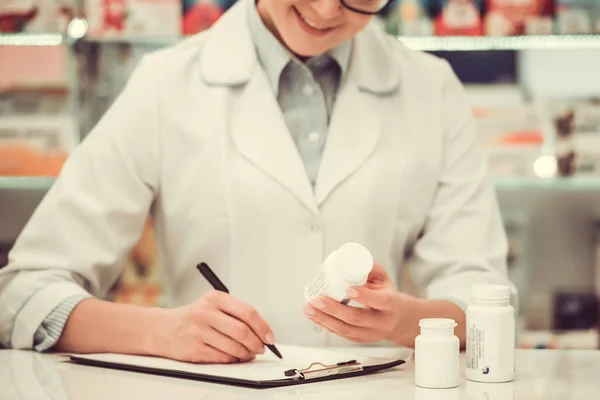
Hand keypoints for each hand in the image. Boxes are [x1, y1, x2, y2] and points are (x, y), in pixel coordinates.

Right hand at [160, 290, 274, 362]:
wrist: (161, 328)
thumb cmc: (193, 317)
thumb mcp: (212, 305)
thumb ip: (235, 314)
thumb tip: (261, 332)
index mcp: (215, 298)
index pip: (247, 312)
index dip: (263, 327)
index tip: (269, 337)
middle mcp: (206, 312)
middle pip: (242, 331)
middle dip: (256, 343)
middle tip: (260, 348)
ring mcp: (199, 331)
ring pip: (234, 347)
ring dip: (246, 353)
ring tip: (248, 353)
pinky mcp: (194, 349)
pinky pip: (222, 357)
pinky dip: (233, 359)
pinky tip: (234, 357)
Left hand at [303, 263, 415, 344]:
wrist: (399, 320)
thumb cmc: (389, 296)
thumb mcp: (385, 279)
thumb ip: (370, 268)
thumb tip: (352, 258)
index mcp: (390, 304)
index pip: (379, 301)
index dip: (363, 296)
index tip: (348, 289)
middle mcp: (381, 322)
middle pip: (356, 318)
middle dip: (333, 309)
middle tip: (317, 300)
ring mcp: (370, 333)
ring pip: (346, 330)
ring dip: (324, 319)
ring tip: (309, 308)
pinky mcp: (360, 339)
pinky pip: (341, 334)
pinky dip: (325, 325)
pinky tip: (314, 316)